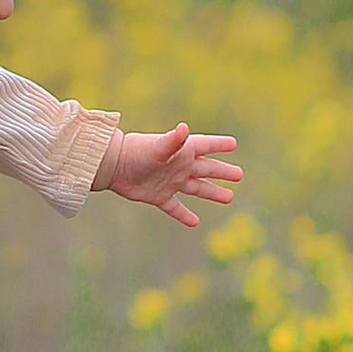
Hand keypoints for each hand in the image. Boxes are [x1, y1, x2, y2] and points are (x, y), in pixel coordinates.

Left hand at [102, 122, 239, 229]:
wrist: (114, 166)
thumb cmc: (137, 152)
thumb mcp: (158, 146)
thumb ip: (173, 140)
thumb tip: (184, 128)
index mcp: (182, 151)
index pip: (206, 146)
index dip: (219, 145)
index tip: (233, 144)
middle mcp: (179, 166)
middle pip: (206, 169)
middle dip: (222, 172)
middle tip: (239, 175)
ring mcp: (170, 182)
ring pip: (197, 188)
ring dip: (212, 192)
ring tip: (229, 197)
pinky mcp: (159, 197)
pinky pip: (175, 207)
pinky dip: (184, 215)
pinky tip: (195, 223)